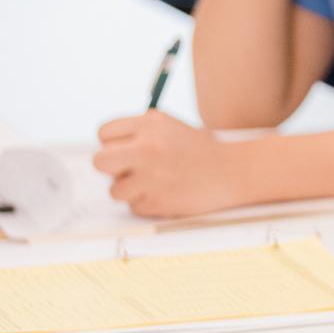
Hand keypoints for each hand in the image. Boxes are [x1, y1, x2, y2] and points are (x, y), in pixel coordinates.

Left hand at [92, 111, 249, 218]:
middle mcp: (147, 148)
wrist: (234, 171)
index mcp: (150, 125)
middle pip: (99, 161)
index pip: (104, 133)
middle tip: (127, 170)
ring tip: (156, 183)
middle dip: (110, 168)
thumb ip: (137, 132)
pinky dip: (148, 203)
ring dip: (131, 190)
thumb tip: (105, 149)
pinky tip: (168, 193)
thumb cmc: (199, 150)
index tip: (127, 150)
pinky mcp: (158, 201)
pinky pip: (135, 207)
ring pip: (115, 190)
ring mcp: (152, 177)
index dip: (113, 144)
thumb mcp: (169, 127)